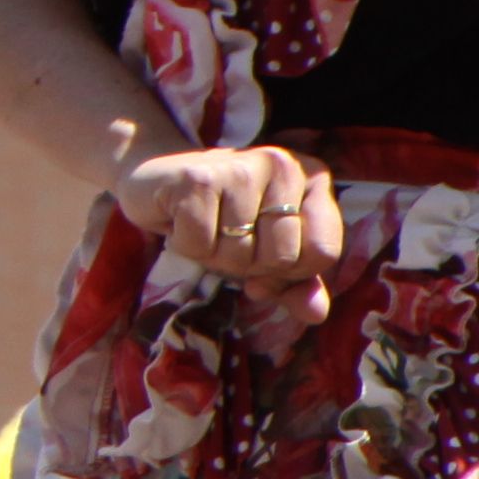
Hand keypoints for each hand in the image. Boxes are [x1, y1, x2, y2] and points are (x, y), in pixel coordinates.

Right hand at [113, 144, 340, 325]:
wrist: (155, 179)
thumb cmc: (221, 218)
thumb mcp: (269, 250)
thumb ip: (299, 283)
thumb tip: (315, 313)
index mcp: (311, 177)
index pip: (323, 250)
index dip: (293, 272)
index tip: (266, 261)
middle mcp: (282, 164)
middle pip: (282, 257)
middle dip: (250, 266)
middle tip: (228, 241)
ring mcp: (240, 167)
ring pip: (241, 254)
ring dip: (215, 258)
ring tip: (204, 230)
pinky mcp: (197, 178)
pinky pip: (202, 245)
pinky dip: (186, 247)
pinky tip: (180, 222)